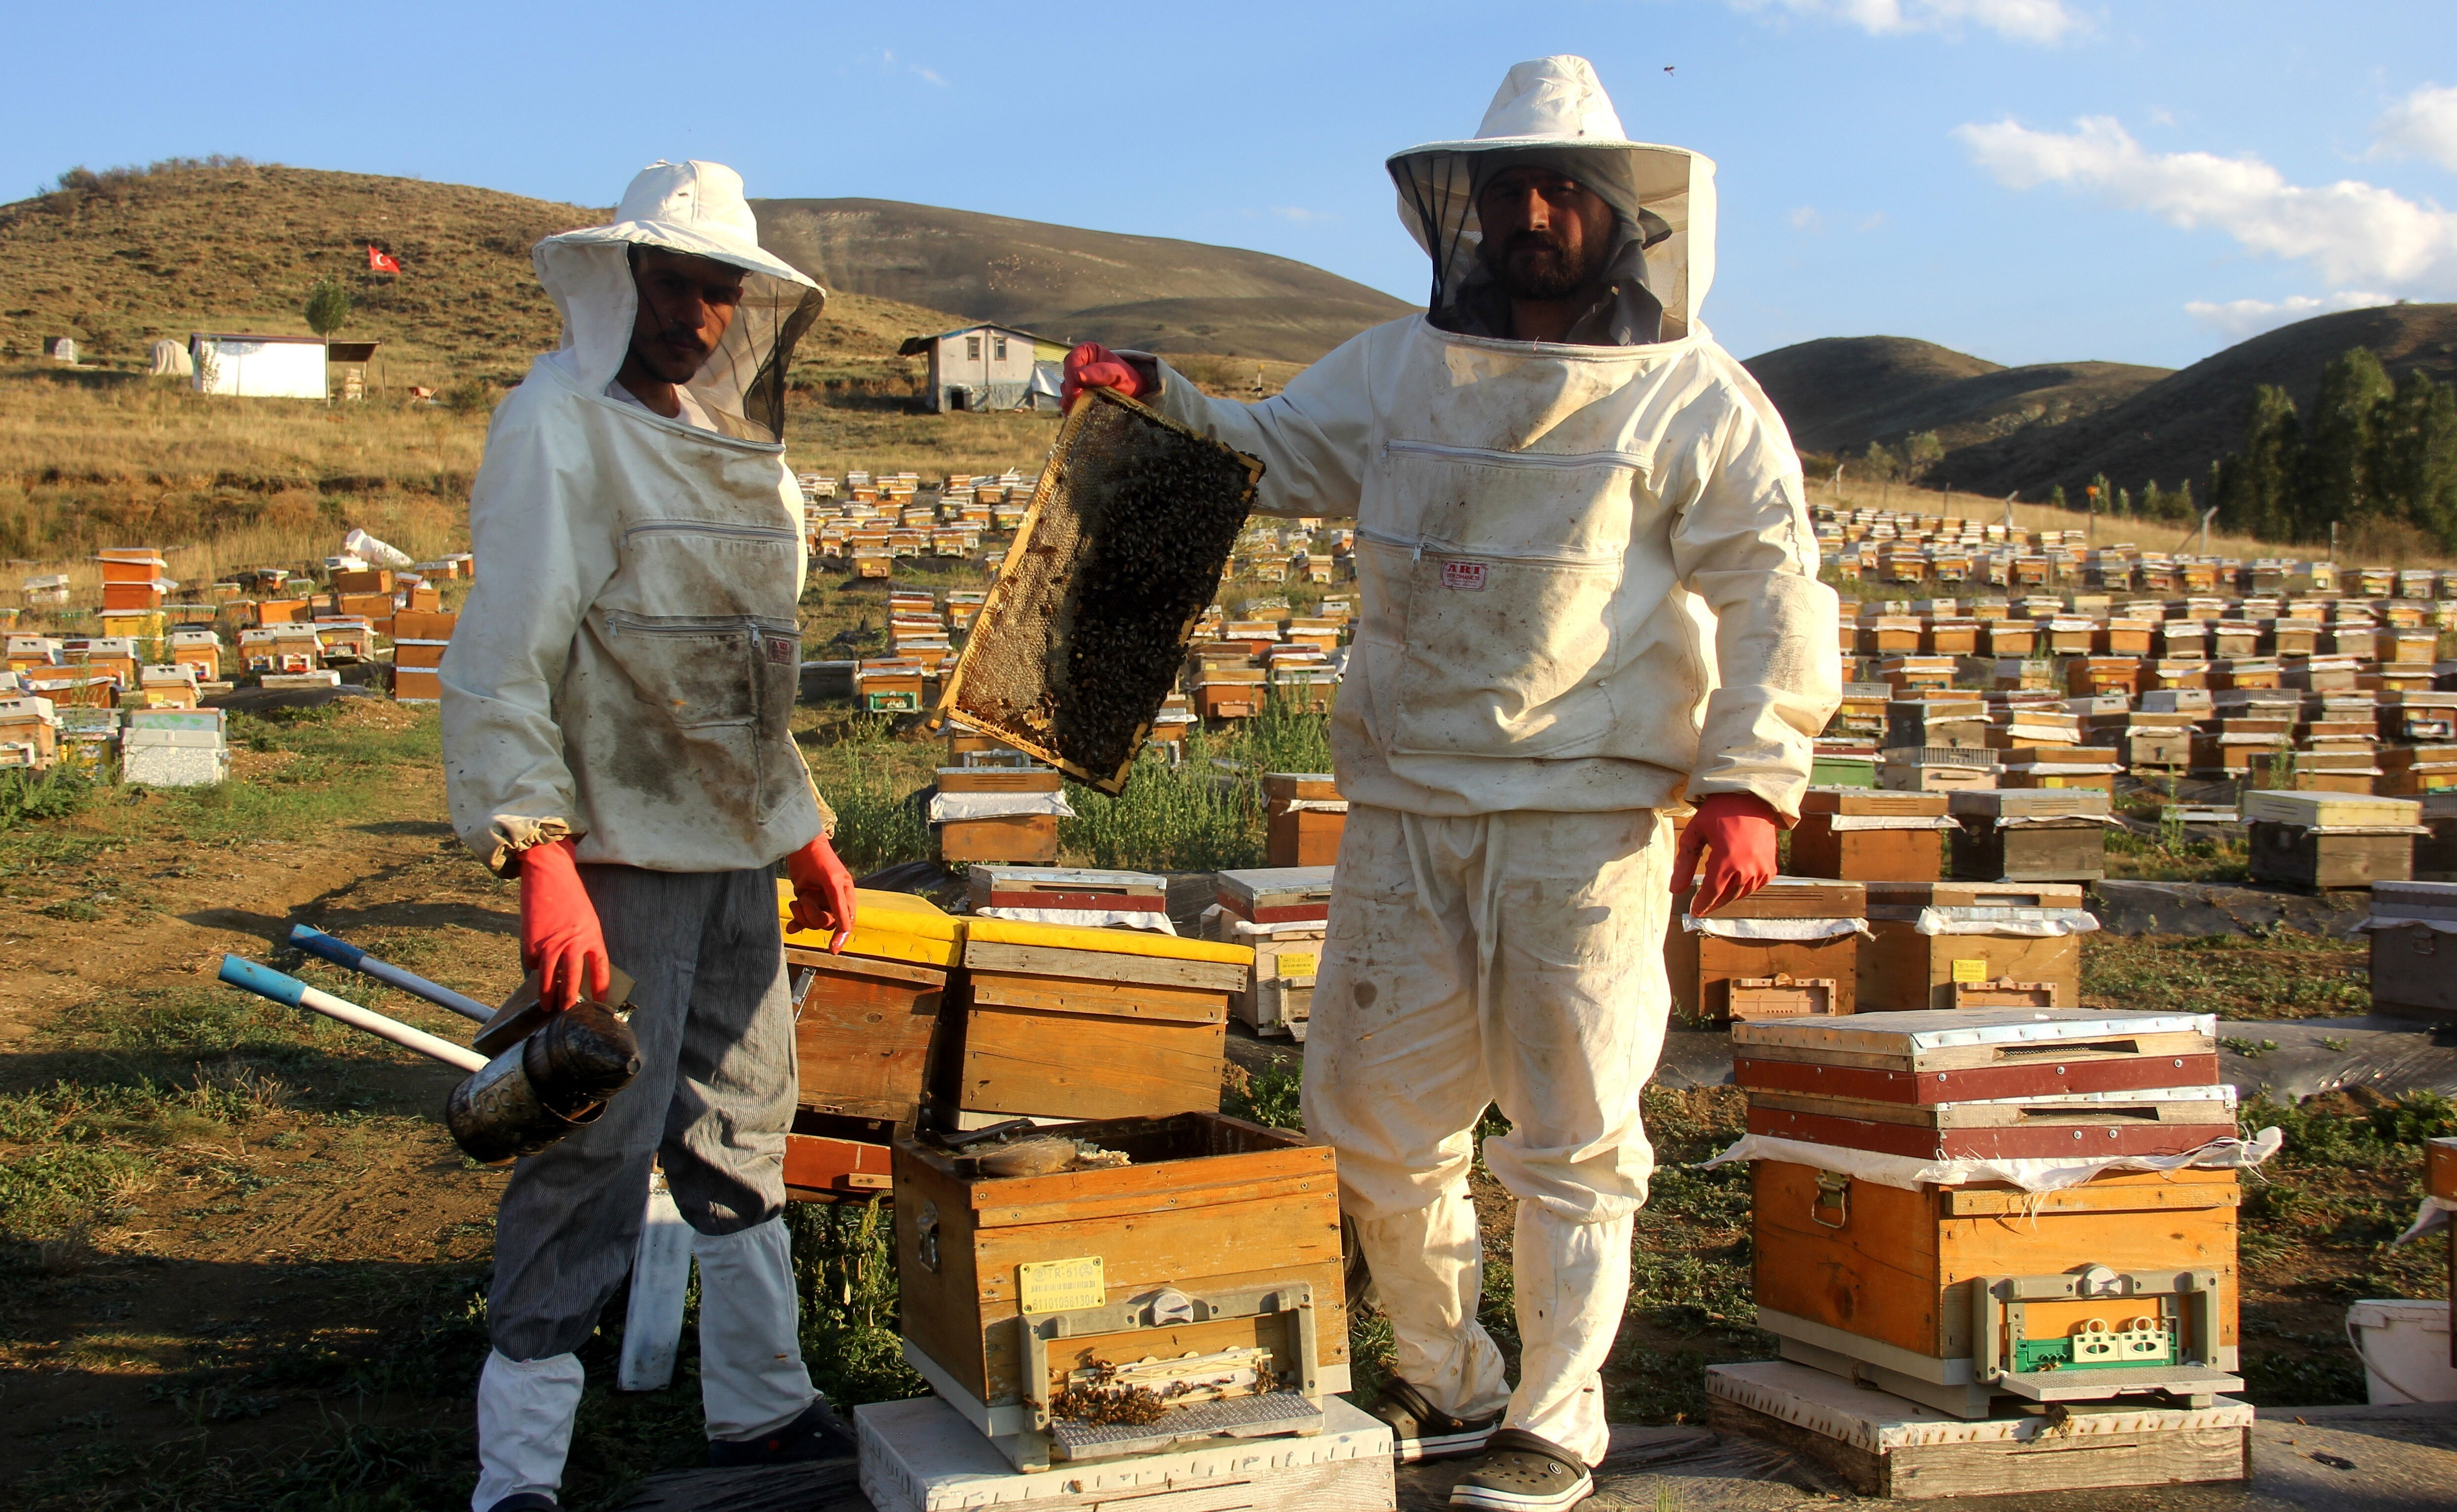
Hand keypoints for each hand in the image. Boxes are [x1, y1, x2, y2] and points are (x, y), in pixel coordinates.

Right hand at [519, 837, 610, 1010]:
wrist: (549, 875)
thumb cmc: (570, 897)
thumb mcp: (587, 919)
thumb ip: (585, 943)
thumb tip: (579, 969)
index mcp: (592, 935)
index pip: (600, 968)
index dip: (601, 987)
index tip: (601, 1003)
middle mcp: (572, 941)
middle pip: (573, 977)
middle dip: (570, 998)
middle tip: (568, 1012)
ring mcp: (550, 942)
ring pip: (549, 976)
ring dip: (547, 994)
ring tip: (548, 1006)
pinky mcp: (531, 941)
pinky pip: (533, 961)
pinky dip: (534, 966)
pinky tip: (535, 966)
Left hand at [785, 834, 858, 953]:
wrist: (800, 848)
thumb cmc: (821, 861)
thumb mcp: (832, 882)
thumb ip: (839, 905)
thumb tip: (846, 928)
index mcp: (846, 896)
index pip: (847, 922)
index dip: (841, 937)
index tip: (832, 950)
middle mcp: (834, 902)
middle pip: (826, 924)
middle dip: (812, 915)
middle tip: (804, 900)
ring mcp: (819, 903)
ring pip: (813, 922)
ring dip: (802, 914)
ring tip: (796, 900)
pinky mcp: (806, 902)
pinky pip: (803, 920)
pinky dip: (796, 922)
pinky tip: (791, 927)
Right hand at [1061, 342, 1142, 404]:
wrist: (1132, 391)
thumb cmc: (1126, 377)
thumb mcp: (1118, 373)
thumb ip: (1101, 372)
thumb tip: (1079, 375)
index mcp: (1085, 352)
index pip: (1072, 361)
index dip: (1072, 375)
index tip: (1078, 390)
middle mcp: (1077, 365)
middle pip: (1067, 377)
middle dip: (1071, 390)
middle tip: (1078, 401)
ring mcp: (1074, 381)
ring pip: (1066, 391)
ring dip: (1072, 401)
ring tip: (1084, 408)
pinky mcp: (1075, 396)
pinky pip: (1068, 403)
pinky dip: (1072, 409)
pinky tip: (1081, 414)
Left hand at [1672, 793, 1780, 918]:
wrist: (1751, 798)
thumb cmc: (1719, 812)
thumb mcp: (1695, 833)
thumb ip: (1684, 863)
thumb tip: (1675, 891)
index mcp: (1726, 862)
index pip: (1711, 894)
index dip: (1701, 905)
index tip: (1694, 911)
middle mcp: (1746, 869)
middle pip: (1726, 897)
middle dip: (1713, 903)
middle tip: (1702, 906)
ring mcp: (1761, 869)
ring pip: (1741, 893)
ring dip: (1728, 896)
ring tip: (1716, 894)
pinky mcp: (1770, 865)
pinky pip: (1756, 886)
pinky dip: (1744, 888)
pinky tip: (1735, 884)